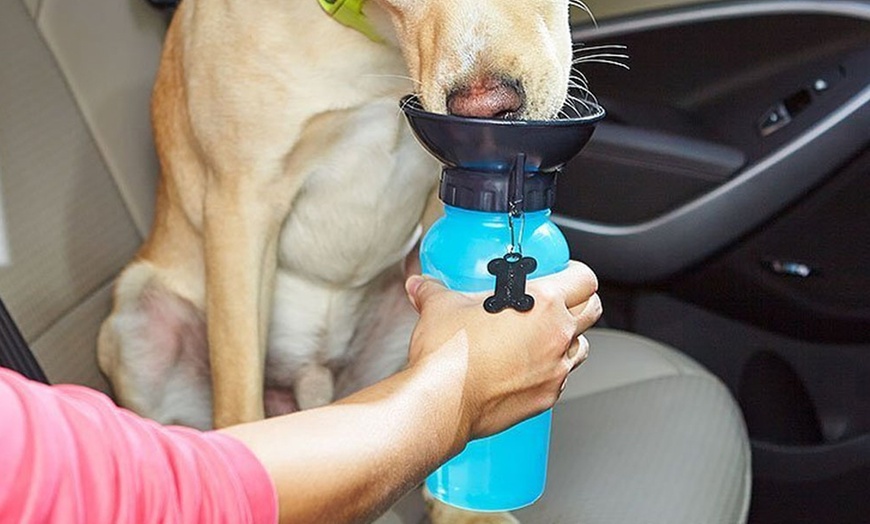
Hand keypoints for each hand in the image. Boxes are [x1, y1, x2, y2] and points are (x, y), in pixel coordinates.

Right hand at [404, 260, 600, 440]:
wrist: (443, 401)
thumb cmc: (449, 355)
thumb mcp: (440, 307)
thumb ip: (433, 290)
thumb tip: (421, 285)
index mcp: (541, 303)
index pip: (584, 279)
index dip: (577, 272)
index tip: (567, 272)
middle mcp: (557, 335)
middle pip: (593, 310)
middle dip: (581, 302)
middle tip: (561, 301)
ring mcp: (556, 369)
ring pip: (582, 347)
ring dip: (569, 338)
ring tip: (543, 336)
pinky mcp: (547, 397)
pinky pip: (562, 378)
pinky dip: (552, 370)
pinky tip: (528, 367)